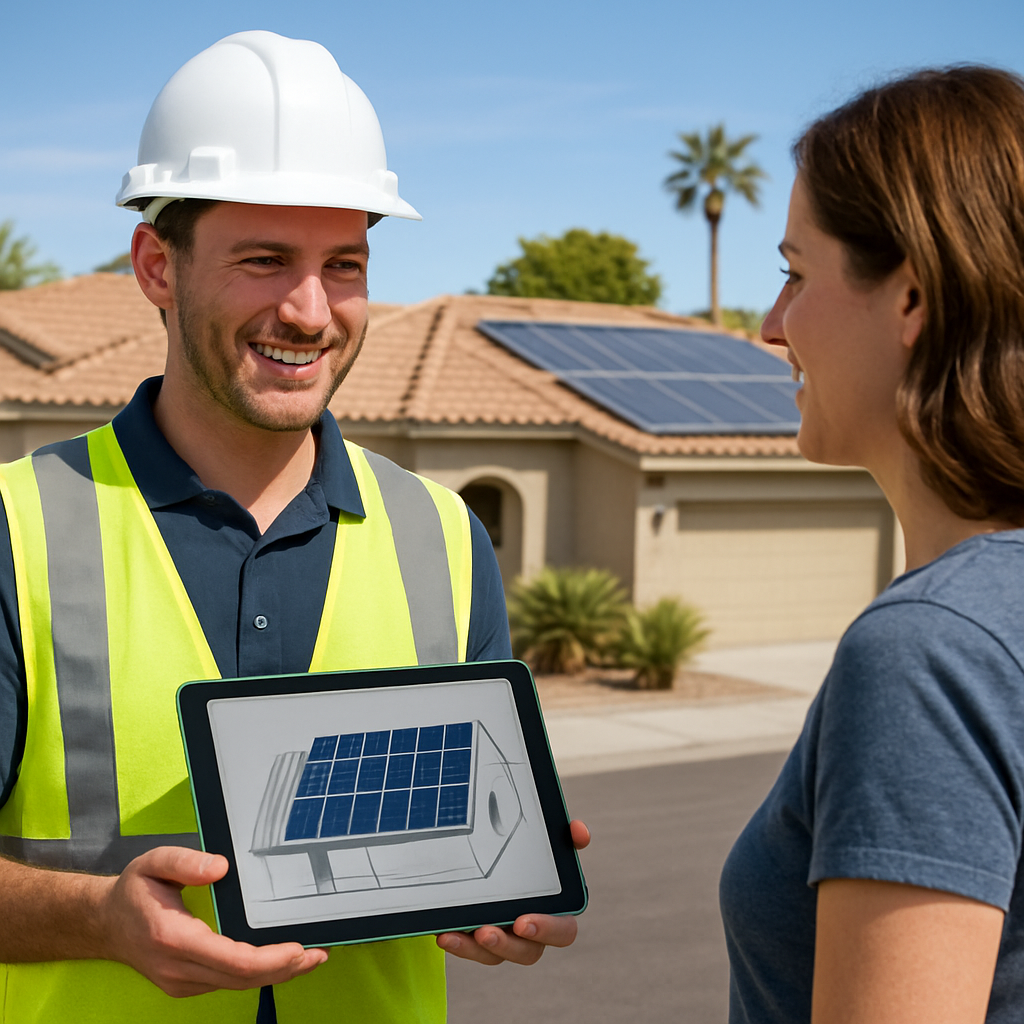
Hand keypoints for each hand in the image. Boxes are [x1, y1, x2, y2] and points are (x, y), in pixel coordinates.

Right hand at [101, 846, 327, 996]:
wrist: (105, 922)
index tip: (300, 949)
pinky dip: (256, 975)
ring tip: (309, 959)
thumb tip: (221, 868)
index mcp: (174, 939)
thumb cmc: (134, 890)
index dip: (271, 960)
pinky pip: (227, 983)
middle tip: (318, 955)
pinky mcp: (185, 984)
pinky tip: (279, 962)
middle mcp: (178, 968)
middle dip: (284, 969)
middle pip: (241, 979)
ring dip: (275, 974)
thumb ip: (186, 862)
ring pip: (237, 986)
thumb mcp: (154, 862)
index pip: (233, 961)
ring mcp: (181, 981)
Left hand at [436, 818, 589, 965]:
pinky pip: (471, 950)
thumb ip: (564, 835)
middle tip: (486, 931)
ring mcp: (505, 936)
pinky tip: (445, 933)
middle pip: (529, 952)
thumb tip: (580, 832)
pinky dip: (459, 943)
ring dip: (477, 948)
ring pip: (496, 955)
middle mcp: (531, 929)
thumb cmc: (529, 850)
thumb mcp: (545, 839)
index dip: (547, 929)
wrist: (492, 849)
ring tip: (458, 932)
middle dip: (508, 946)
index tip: (523, 921)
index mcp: (555, 909)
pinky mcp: (479, 938)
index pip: (563, 930)